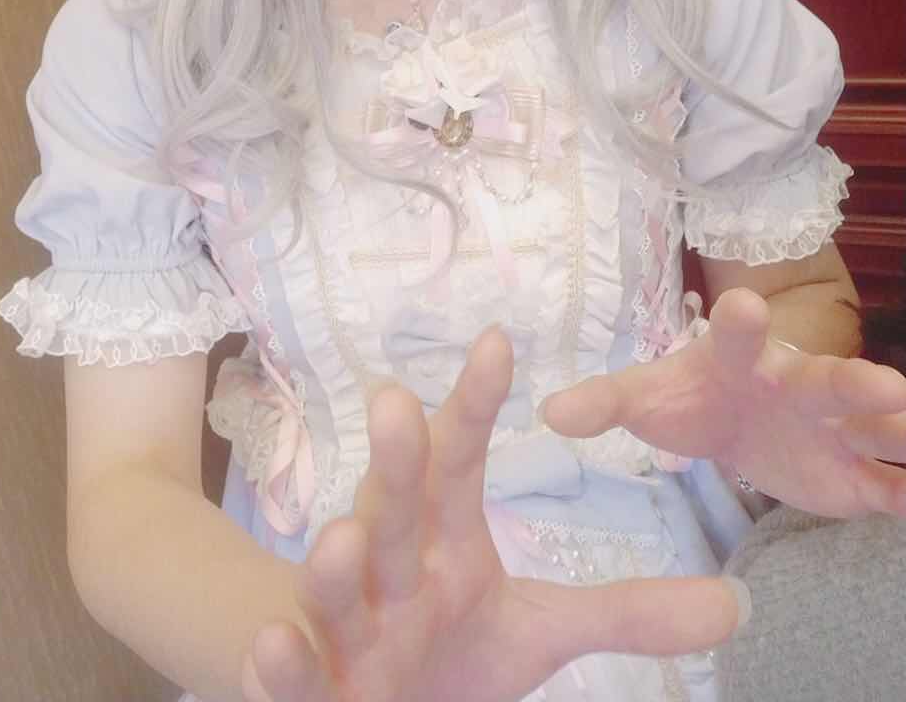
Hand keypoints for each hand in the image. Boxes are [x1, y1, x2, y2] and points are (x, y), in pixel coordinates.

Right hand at [241, 326, 749, 701]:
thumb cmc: (448, 649)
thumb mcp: (539, 630)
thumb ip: (626, 610)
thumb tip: (737, 604)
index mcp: (441, 537)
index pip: (459, 461)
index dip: (475, 406)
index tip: (499, 343)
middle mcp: (389, 566)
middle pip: (394, 507)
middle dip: (393, 461)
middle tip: (396, 402)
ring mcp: (344, 626)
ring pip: (336, 586)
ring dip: (337, 561)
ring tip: (348, 533)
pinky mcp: (308, 686)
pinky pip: (292, 672)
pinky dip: (282, 660)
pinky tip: (274, 642)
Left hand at [539, 287, 905, 518]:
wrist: (731, 425)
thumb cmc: (690, 399)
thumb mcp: (645, 399)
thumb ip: (604, 402)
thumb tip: (550, 413)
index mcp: (741, 361)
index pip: (738, 338)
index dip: (742, 324)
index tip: (741, 304)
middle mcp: (798, 388)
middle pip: (828, 381)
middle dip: (856, 383)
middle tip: (890, 385)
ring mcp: (833, 431)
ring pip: (876, 429)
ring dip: (900, 431)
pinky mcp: (855, 479)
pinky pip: (889, 486)